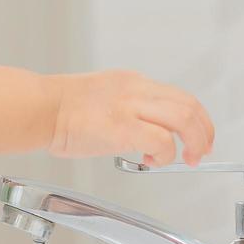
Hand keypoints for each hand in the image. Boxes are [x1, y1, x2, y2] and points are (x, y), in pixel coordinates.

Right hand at [48, 71, 214, 163]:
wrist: (40, 108)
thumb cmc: (62, 109)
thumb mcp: (103, 97)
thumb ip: (128, 109)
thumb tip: (144, 134)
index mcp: (132, 82)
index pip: (179, 96)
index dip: (197, 119)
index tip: (199, 137)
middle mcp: (136, 89)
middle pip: (189, 105)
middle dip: (203, 132)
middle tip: (200, 151)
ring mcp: (130, 106)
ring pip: (183, 118)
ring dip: (193, 142)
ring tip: (186, 158)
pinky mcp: (122, 127)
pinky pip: (160, 140)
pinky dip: (165, 154)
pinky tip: (152, 161)